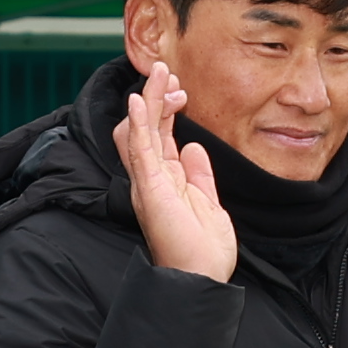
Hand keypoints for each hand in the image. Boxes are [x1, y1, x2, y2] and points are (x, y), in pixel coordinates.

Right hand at [117, 61, 239, 284]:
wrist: (202, 278)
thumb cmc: (203, 251)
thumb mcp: (208, 203)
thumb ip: (200, 175)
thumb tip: (196, 146)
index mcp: (166, 181)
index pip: (159, 135)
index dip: (168, 109)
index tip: (183, 92)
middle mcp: (152, 179)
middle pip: (147, 127)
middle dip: (156, 96)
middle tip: (166, 70)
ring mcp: (148, 183)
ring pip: (140, 131)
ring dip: (148, 99)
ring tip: (157, 72)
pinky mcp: (149, 189)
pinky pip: (138, 151)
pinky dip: (138, 124)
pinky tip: (141, 101)